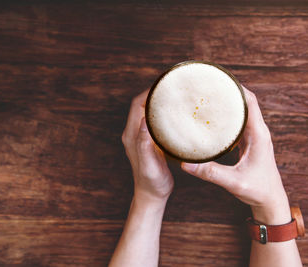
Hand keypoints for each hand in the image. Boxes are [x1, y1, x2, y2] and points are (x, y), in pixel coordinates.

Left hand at [122, 90, 173, 204]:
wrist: (152, 194)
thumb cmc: (151, 182)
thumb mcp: (149, 164)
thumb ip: (144, 144)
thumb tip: (144, 121)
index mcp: (131, 136)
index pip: (136, 105)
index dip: (147, 93)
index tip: (162, 86)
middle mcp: (134, 133)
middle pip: (141, 105)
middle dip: (154, 94)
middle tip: (171, 88)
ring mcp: (142, 137)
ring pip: (148, 112)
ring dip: (158, 103)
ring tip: (174, 97)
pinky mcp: (150, 142)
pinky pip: (154, 122)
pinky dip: (163, 114)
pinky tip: (175, 115)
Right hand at [181, 86, 290, 223]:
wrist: (270, 200)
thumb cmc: (257, 190)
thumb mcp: (233, 182)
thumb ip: (210, 173)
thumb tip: (186, 163)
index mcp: (258, 135)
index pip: (250, 102)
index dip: (237, 88)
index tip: (219, 80)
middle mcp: (257, 131)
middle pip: (245, 102)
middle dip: (228, 91)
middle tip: (207, 85)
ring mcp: (253, 136)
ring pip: (241, 111)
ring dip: (227, 102)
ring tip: (207, 96)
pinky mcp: (248, 142)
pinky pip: (238, 122)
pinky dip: (226, 116)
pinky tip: (212, 117)